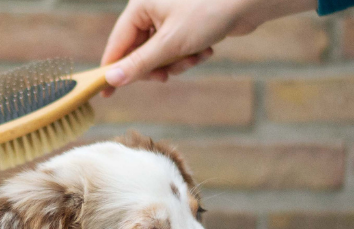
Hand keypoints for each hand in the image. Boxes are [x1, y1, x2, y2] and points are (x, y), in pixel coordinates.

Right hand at [100, 0, 315, 95]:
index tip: (105, 94)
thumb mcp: (170, 44)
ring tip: (195, 57)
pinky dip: (190, 55)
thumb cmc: (208, 14)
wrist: (248, 2)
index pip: (117, 43)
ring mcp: (170, 16)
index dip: (112, 69)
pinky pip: (178, 49)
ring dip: (178, 63)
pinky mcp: (187, 24)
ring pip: (162, 54)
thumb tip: (112, 80)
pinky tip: (207, 49)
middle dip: (157, 66)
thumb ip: (139, 64)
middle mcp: (152, 9)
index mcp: (140, 6)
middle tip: (166, 76)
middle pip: (140, 51)